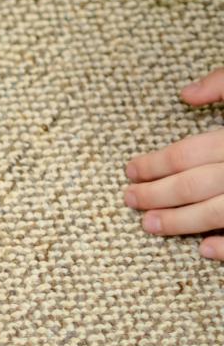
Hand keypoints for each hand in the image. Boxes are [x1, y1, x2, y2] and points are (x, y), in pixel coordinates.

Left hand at [124, 69, 223, 259]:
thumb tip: (185, 95)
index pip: (190, 152)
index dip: (155, 163)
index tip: (131, 170)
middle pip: (198, 184)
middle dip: (158, 194)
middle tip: (129, 200)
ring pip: (220, 212)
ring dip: (182, 222)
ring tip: (151, 225)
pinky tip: (204, 250)